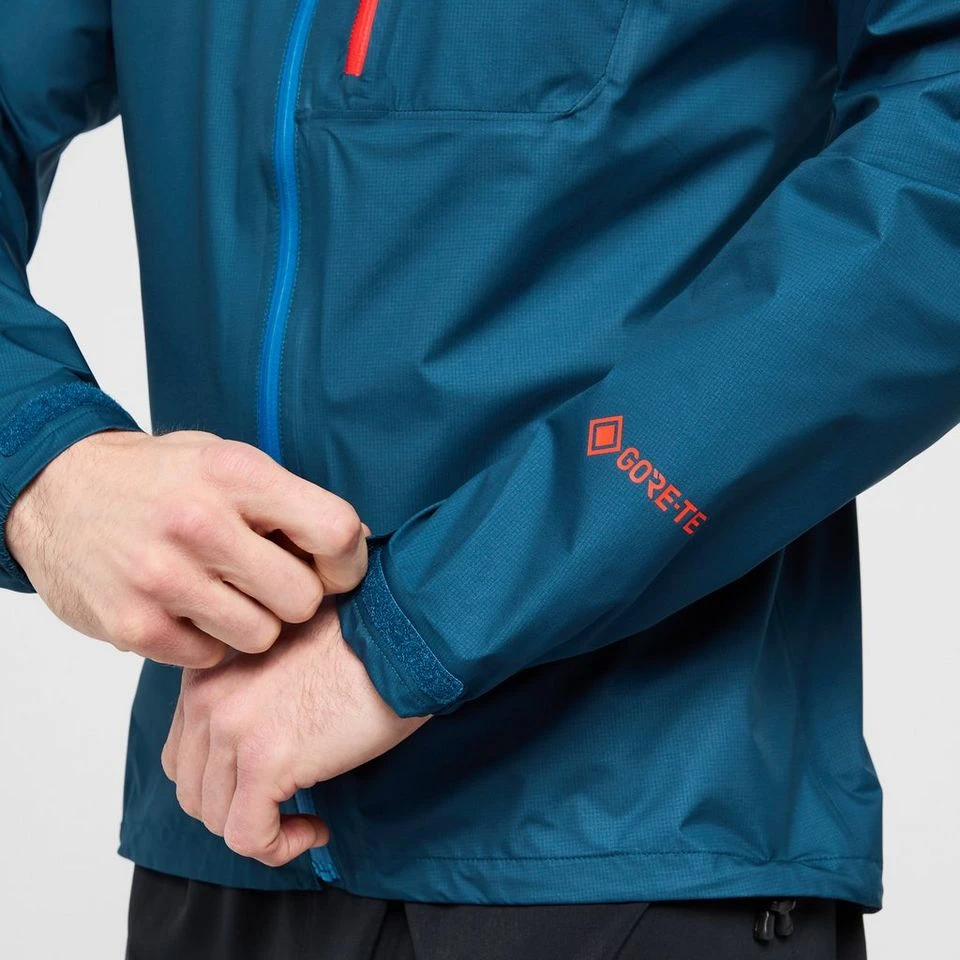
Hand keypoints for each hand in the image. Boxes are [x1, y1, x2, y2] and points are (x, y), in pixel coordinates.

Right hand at [6, 429, 368, 666]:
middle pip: (302, 599)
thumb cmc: (157, 478)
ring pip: (261, 637)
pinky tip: (188, 609)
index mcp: (235, 473)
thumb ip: (285, 501)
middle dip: (295, 597)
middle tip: (269, 583)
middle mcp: (200, 524)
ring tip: (224, 593)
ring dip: (252, 623)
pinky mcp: (133, 624)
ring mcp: (163, 578)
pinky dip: (207, 643)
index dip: (346, 561)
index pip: (335, 532)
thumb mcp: (226, 461)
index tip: (332, 568)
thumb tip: (352, 545)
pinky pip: (210, 658)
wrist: (54, 490)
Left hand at [161, 600, 427, 865]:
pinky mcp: (264, 761)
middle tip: (288, 807)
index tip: (269, 785)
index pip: (184, 755)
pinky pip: (249, 837)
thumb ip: (246, 696)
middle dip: (240, 810)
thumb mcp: (279, 661)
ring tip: (308, 819)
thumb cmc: (359, 647)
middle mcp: (207, 697)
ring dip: (264, 831)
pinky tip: (316, 829)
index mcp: (208, 671)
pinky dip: (280, 847)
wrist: (399, 640)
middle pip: (194, 793)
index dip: (224, 783)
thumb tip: (244, 760)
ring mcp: (232, 729)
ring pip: (218, 819)